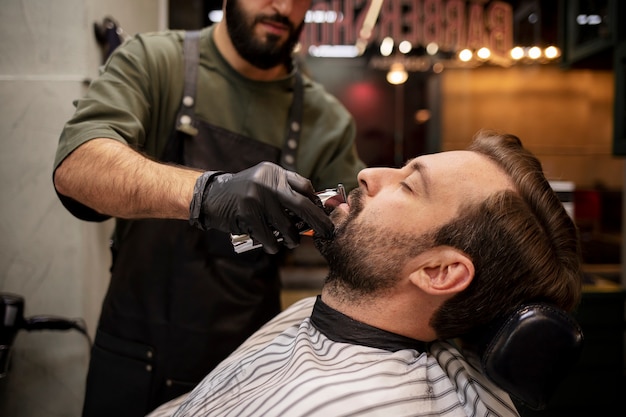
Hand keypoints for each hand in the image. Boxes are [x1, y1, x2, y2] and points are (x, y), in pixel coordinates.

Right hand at [189, 162, 333, 253]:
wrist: (212, 195)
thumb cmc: (243, 192)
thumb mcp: (264, 181)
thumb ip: (284, 190)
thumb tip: (313, 208)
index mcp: (275, 173)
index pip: (304, 186)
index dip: (316, 202)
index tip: (321, 214)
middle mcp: (268, 182)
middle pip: (302, 205)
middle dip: (317, 222)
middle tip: (326, 232)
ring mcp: (257, 197)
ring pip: (286, 225)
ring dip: (292, 238)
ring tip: (292, 241)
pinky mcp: (247, 213)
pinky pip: (267, 236)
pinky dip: (273, 245)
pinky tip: (274, 247)